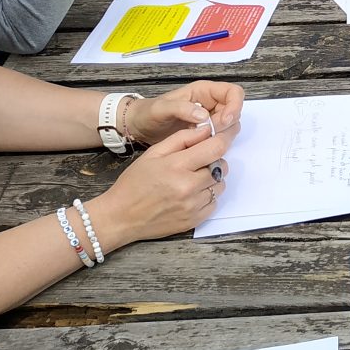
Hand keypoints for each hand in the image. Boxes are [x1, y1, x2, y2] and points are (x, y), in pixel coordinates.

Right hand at [85, 115, 239, 246]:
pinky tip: (190, 195)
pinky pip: (214, 203)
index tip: (229, 133)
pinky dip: (207, 197)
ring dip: (212, 180)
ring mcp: (192, 205)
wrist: (120, 216)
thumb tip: (206, 129)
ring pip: (220, 185)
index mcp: (177, 166)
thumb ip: (182, 139)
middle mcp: (188, 186)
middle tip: (198, 163)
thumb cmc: (134, 183)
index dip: (226, 138)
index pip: (216, 148)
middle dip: (214, 161)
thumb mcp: (153, 153)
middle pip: (221, 167)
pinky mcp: (194, 220)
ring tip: (191, 180)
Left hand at [126, 81, 245, 146]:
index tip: (224, 121)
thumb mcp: (161, 108)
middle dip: (228, 123)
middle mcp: (210, 103)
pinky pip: (219, 136)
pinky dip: (216, 142)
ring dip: (223, 134)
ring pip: (230, 125)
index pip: (233, 93)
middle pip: (235, 110)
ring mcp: (209, 118)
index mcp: (204, 91)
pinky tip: (202, 146)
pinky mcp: (205, 132)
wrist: (138, 127)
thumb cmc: (148, 113)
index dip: (234, 106)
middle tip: (210, 134)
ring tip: (204, 141)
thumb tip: (204, 116)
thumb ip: (182, 109)